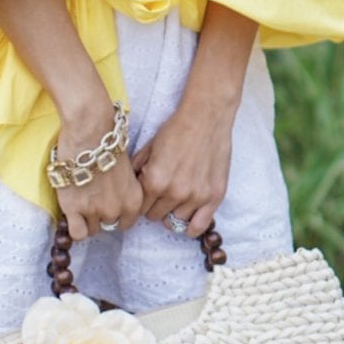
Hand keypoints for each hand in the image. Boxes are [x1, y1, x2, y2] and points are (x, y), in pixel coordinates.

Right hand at [54, 99, 144, 242]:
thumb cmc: (107, 142)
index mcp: (134, 199)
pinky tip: (71, 211)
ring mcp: (95, 210)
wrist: (89, 130)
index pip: (126, 223)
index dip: (115, 215)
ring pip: (92, 230)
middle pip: (108, 226)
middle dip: (100, 215)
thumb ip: (125, 189)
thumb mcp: (127, 168)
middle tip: (91, 198)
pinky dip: (74, 225)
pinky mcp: (74, 208)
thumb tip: (116, 197)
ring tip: (79, 198)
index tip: (106, 204)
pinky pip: (77, 233)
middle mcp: (117, 208)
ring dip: (85, 217)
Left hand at [132, 94, 235, 237]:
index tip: (145, 195)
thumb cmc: (176, 129)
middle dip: (155, 206)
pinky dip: (191, 226)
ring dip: (173, 211)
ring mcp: (196, 197)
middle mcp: (174, 193)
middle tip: (161, 193)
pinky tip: (187, 217)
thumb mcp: (149, 147)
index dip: (141, 200)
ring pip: (175, 221)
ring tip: (176, 197)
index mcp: (154, 181)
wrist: (206, 117)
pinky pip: (199, 226)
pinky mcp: (214, 197)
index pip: (139, 207)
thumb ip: (137, 170)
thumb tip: (128, 187)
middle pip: (155, 216)